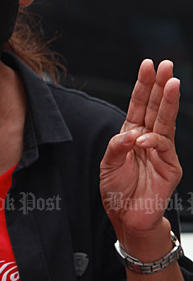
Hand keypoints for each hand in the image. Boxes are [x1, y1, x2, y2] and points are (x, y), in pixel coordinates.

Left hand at [100, 59, 181, 238]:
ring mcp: (161, 151)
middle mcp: (148, 138)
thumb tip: (131, 134)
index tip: (147, 65)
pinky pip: (162, 147)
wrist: (126, 216)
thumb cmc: (116, 189)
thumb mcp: (108, 164)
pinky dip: (152, 141)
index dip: (142, 85)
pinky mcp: (170, 166)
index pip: (138, 104)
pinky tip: (143, 140)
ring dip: (168, 101)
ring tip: (172, 83)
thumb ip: (117, 146)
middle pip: (155, 107)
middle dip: (160, 85)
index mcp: (131, 133)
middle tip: (166, 65)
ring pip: (165, 121)